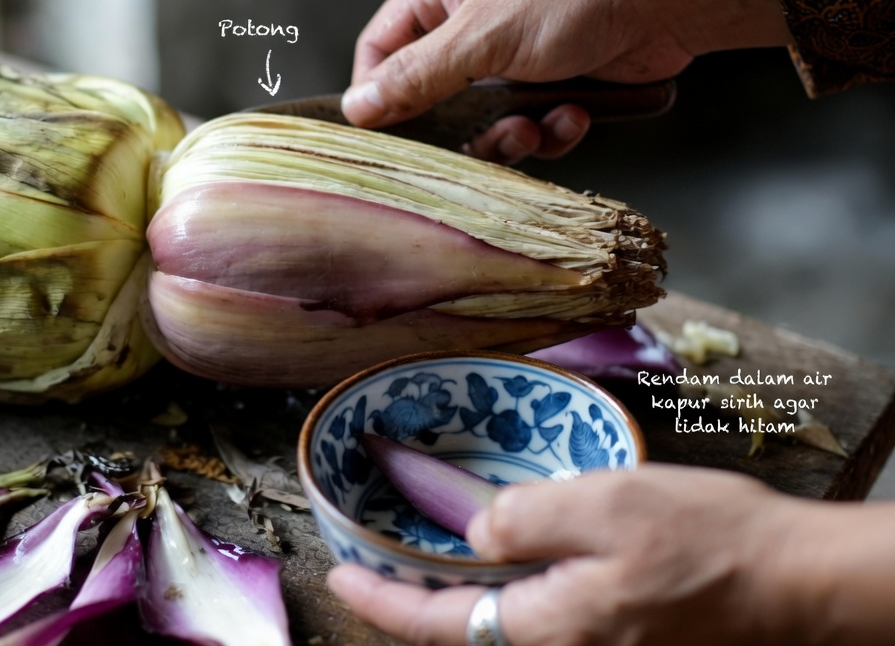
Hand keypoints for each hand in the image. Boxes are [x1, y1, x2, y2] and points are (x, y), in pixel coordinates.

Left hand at [328, 465, 828, 645]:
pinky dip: (502, 594)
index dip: (379, 598)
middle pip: (462, 632)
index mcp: (549, 626)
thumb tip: (477, 531)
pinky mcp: (618, 640)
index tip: (337, 573)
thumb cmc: (712, 541)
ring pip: (500, 628)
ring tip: (422, 555)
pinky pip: (539, 622)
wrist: (799, 583)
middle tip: (371, 559)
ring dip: (454, 597)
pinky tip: (500, 558)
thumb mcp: (608, 503)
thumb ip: (528, 517)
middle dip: (410, 599)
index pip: (435, 624)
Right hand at [343, 0, 791, 163]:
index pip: (382, 45)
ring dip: (510, 134)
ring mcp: (517, 49)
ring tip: (536, 129)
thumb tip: (358, 108)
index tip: (386, 133)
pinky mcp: (556, 77)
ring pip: (484, 117)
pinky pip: (531, 121)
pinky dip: (551, 129)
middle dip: (460, 127)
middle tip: (479, 142)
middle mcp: (475, 16)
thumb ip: (415, 77)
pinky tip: (574, 116)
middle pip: (434, 93)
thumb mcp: (481, 37)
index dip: (378, 92)